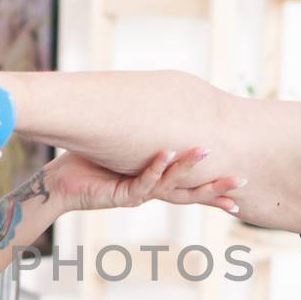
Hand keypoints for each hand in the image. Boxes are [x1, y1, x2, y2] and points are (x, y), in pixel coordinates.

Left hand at [47, 148, 243, 214]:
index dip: (215, 188)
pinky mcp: (123, 196)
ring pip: (171, 185)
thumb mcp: (121, 145)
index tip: (239, 187)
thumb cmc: (89, 163)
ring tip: (206, 152)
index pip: (192, 187)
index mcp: (156, 184)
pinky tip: (167, 153)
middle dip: (215, 188)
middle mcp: (151, 192)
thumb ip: (141, 132)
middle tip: (240, 180)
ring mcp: (138, 195)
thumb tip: (155, 103)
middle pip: (190, 192)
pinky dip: (156, 167)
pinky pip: (144, 181)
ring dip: (188, 168)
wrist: (60, 183)